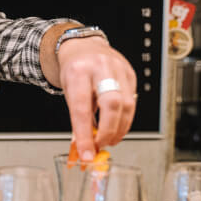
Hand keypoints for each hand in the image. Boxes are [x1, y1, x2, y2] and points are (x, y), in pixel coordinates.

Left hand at [57, 37, 136, 159]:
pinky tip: (117, 126)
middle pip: (112, 104)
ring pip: (127, 105)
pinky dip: (125, 119)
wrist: (84, 47)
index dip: (85, 134)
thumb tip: (84, 145)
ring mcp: (119, 69)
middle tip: (102, 146)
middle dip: (109, 131)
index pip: (82, 108)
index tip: (86, 153)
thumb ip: (78, 116)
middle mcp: (100, 68)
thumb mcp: (68, 90)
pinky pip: (132, 102)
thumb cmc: (74, 70)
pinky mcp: (131, 74)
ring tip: (109, 140)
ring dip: (119, 129)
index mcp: (78, 72)